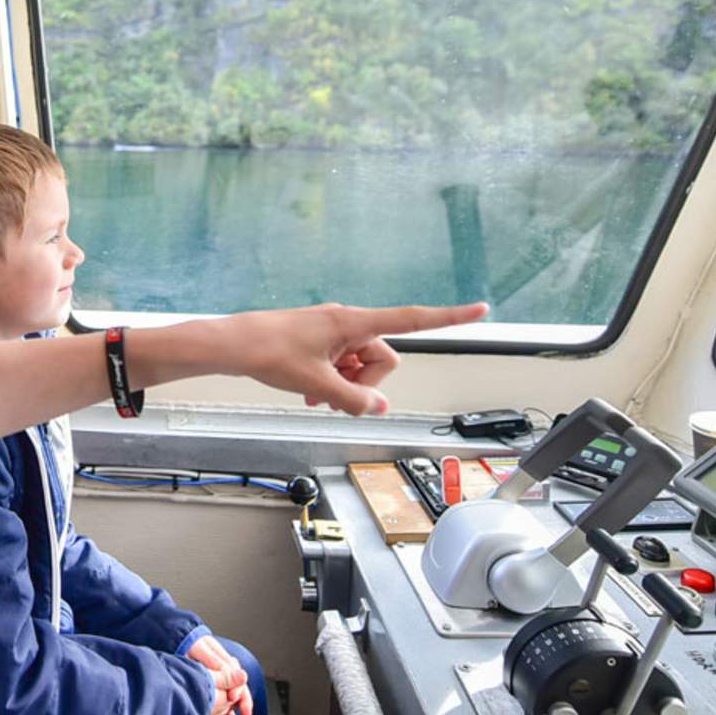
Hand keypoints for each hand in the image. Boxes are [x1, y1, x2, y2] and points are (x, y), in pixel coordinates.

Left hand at [189, 635, 254, 714]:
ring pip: (224, 700)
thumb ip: (216, 662)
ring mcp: (213, 681)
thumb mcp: (201, 649)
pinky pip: (210, 704)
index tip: (233, 699)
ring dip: (227, 714)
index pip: (238, 679)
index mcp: (224, 663)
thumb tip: (239, 674)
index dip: (238, 690)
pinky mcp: (202, 689)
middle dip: (239, 707)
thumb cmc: (188, 642)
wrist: (173, 639)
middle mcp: (221, 673)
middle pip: (235, 691)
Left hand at [232, 303, 488, 415]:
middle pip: (384, 356)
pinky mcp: (320, 339)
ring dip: (346, 385)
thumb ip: (353, 399)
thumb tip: (378, 406)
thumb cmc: (270, 353)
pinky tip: (310, 393)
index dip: (450, 317)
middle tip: (336, 397)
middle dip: (367, 382)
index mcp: (354, 323)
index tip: (481, 308)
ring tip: (316, 396)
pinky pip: (342, 363)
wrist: (234, 345)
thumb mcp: (316, 385)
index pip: (413, 319)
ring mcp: (333, 331)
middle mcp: (348, 322)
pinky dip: (333, 380)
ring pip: (361, 364)